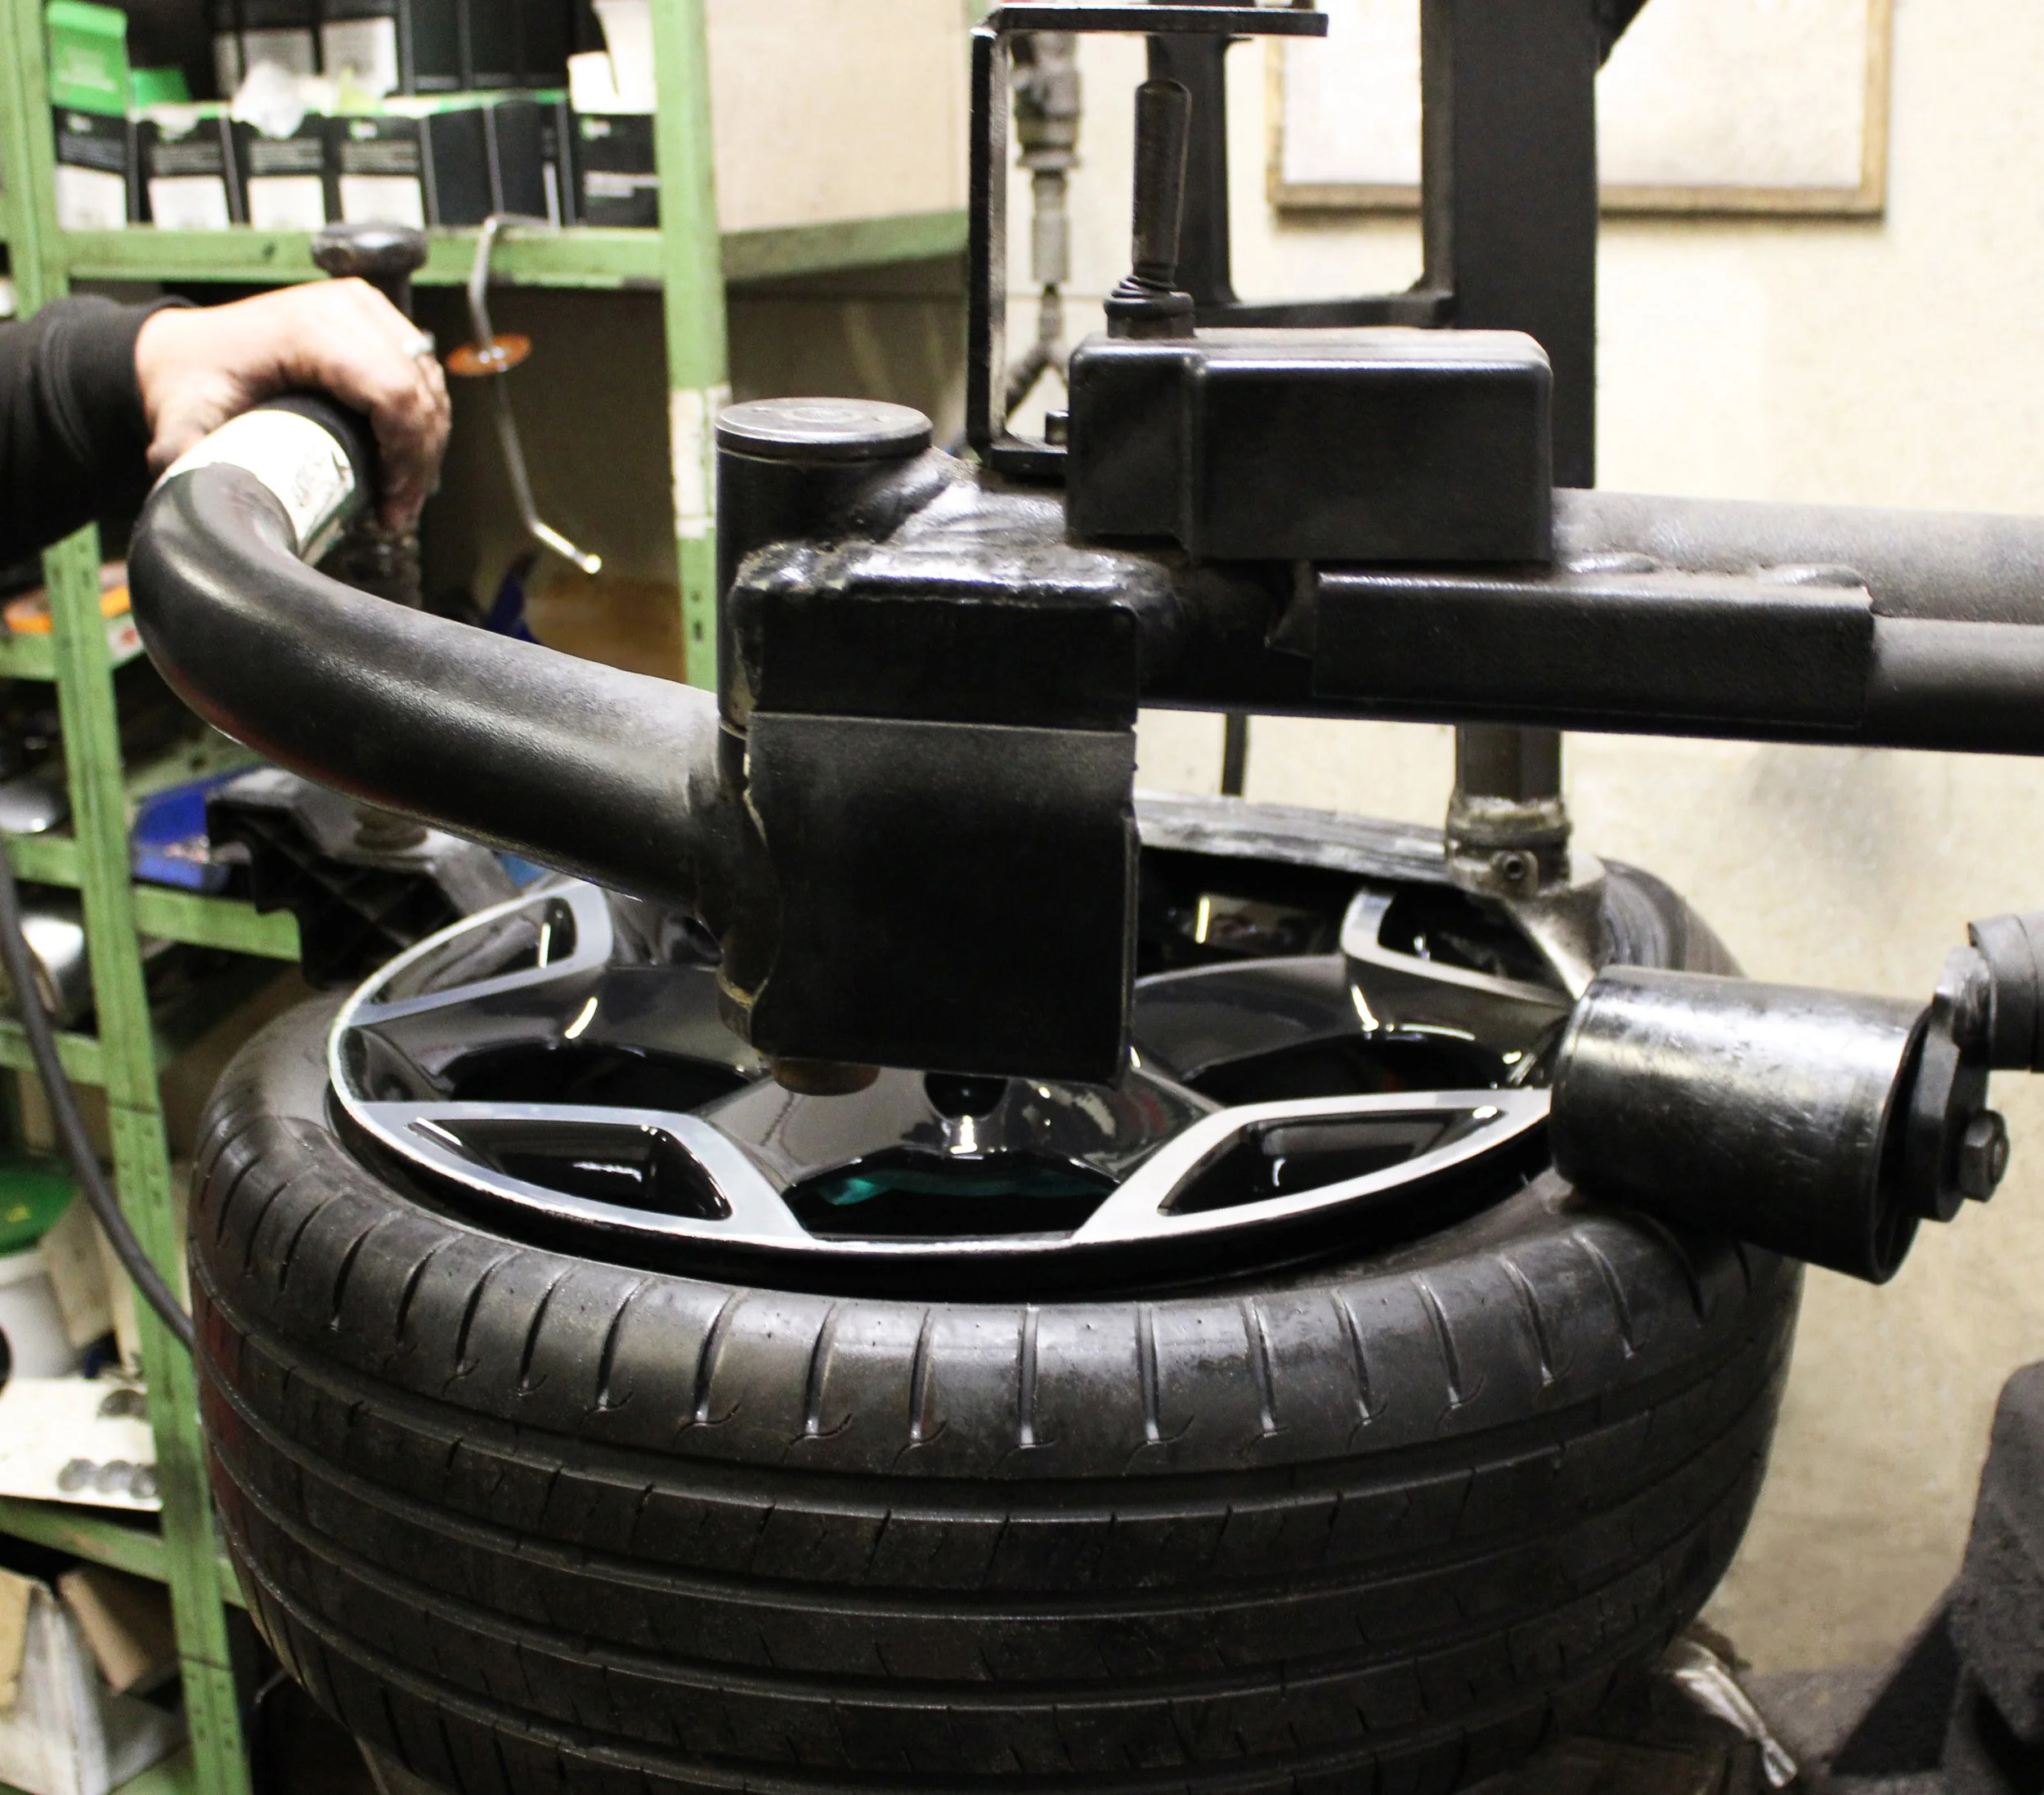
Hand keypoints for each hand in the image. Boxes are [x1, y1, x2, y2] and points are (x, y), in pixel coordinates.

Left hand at [134, 280, 451, 531]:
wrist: (188, 348)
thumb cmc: (192, 378)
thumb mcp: (185, 418)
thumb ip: (191, 457)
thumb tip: (205, 503)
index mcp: (310, 327)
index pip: (394, 392)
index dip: (405, 454)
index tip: (389, 501)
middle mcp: (347, 308)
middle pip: (420, 392)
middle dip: (418, 462)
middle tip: (396, 511)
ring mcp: (366, 308)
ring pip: (429, 386)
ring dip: (425, 447)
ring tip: (398, 495)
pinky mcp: (377, 319)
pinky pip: (423, 375)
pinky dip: (421, 423)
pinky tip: (401, 461)